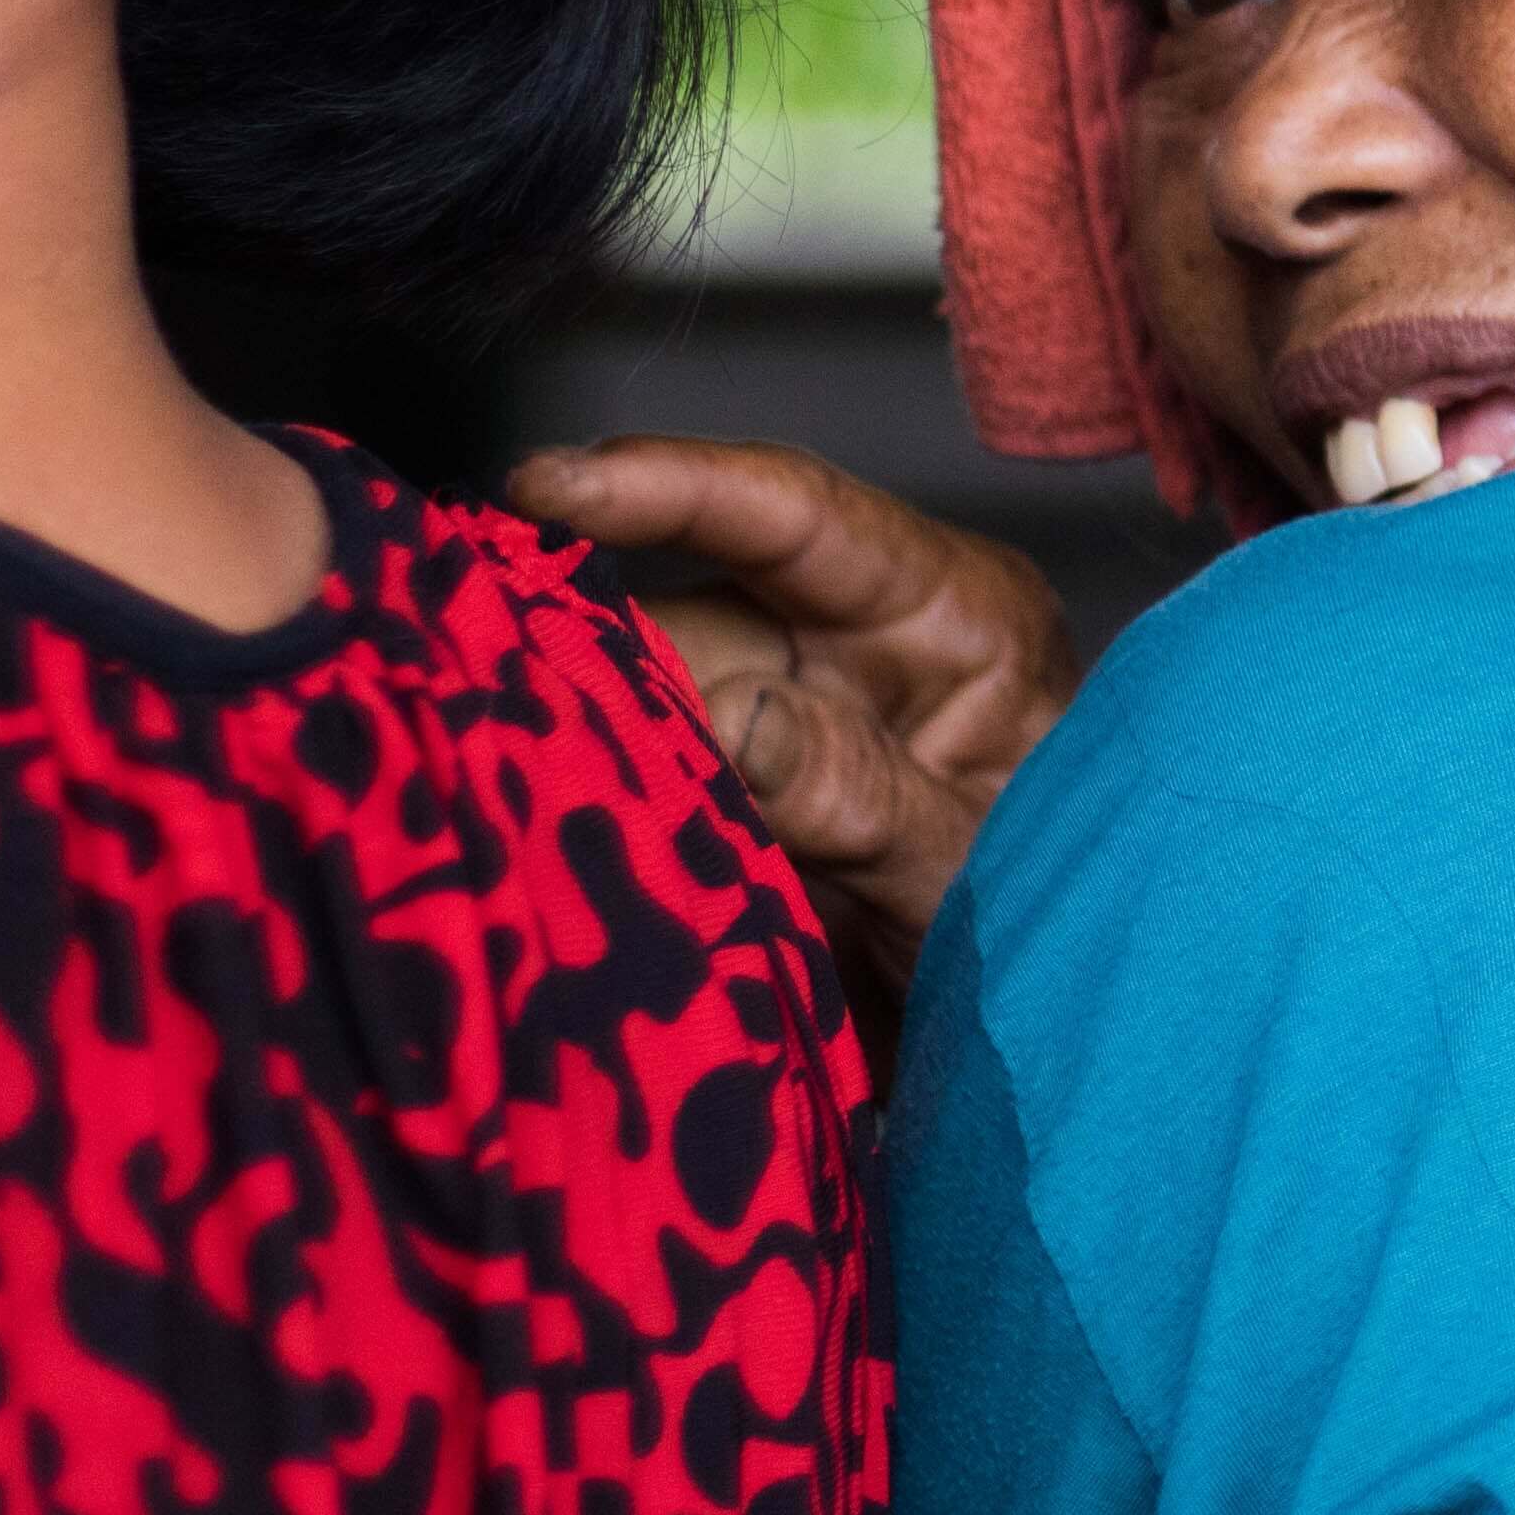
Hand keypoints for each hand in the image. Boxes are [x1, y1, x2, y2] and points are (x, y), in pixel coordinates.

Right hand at [505, 434, 1085, 986]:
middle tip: (449, 642)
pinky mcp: (737, 791)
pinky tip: (509, 806)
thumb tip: (731, 717)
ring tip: (469, 740)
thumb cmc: (1065, 924)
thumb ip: (861, 798)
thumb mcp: (975, 866)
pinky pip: (641, 770)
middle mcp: (860, 642)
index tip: (547, 485)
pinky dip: (583, 790)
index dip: (668, 486)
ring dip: (565, 721)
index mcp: (955, 613)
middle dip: (571, 623)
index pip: (798, 515)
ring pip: (642, 692)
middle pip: (689, 607)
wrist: (1052, 1028)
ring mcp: (790, 715)